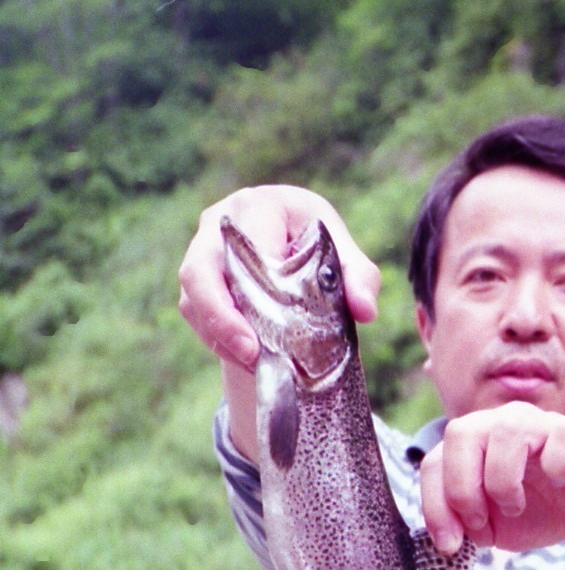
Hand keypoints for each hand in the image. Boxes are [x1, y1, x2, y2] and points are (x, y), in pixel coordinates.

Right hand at [177, 185, 381, 368]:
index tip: (276, 318)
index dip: (256, 281)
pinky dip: (219, 341)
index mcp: (260, 205)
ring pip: (193, 297)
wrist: (293, 246)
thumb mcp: (347, 259)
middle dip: (222, 317)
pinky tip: (249, 360)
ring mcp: (202, 251)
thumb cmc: (321, 247)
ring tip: (255, 363)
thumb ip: (361, 280)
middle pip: (201, 270)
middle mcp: (221, 222)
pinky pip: (195, 314)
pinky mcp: (196, 281)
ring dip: (221, 335)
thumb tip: (365, 311)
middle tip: (251, 352)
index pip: (248, 242)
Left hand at [418, 403, 564, 554]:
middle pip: (460, 431)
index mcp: (476, 443)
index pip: (435, 461)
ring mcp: (542, 423)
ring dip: (503, 480)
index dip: (435, 505)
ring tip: (516, 507)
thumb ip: (467, 523)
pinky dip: (556, 467)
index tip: (451, 545)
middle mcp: (504, 423)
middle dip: (462, 486)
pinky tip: (561, 483)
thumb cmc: (540, 513)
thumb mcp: (495, 528)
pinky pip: (562, 436)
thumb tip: (450, 531)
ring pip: (507, 430)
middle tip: (481, 521)